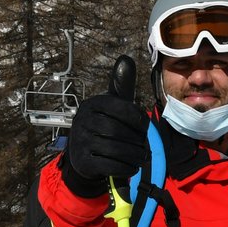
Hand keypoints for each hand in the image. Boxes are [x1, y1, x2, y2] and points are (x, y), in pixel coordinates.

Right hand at [61, 57, 148, 197]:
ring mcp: (81, 141)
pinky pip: (110, 165)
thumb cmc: (104, 125)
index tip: (145, 127)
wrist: (83, 155)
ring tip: (143, 157)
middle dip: (137, 140)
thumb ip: (121, 85)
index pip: (122, 108)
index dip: (139, 119)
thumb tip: (125, 59)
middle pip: (118, 130)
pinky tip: (132, 166)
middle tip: (146, 147)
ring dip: (134, 155)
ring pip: (115, 149)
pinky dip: (125, 167)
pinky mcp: (83, 161)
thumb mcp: (112, 104)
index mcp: (92, 104)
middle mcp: (83, 120)